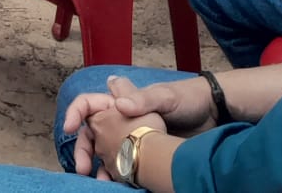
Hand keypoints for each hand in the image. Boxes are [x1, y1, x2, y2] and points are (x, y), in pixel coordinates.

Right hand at [63, 73, 187, 176]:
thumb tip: (119, 106)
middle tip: (83, 167)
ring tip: (100, 181)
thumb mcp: (166, 97)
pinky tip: (114, 184)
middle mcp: (121, 118)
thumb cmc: (187, 100)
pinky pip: (121, 165)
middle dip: (83, 149)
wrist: (212, 117)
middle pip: (90, 133)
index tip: (68, 128)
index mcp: (121, 101)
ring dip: (97, 166)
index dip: (74, 114)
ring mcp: (131, 137)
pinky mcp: (142, 154)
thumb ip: (143, 100)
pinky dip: (114, 175)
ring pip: (103, 152)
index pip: (88, 104)